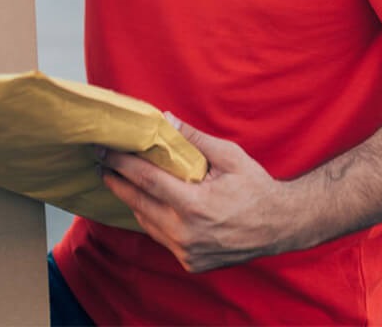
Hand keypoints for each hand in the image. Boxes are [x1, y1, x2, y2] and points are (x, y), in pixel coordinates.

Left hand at [99, 113, 298, 272]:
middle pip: (138, 203)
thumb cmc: (255, 187)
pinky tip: (143, 200)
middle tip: (100, 161)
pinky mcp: (191, 262)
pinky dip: (148, 217)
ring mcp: (188, 252)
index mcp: (196, 206)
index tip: (105, 150)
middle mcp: (188, 234)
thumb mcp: (229, 156)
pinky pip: (159, 236)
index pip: (146, 180)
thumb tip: (165, 119)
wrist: (281, 226)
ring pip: (146, 222)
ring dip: (130, 199)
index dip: (122, 164)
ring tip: (117, 177)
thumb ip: (194, 139)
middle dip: (116, 180)